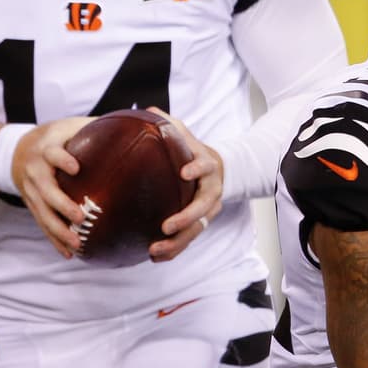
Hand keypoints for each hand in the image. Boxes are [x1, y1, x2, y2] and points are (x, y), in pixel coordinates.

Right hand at [12, 116, 93, 257]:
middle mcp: (35, 171)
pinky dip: (54, 240)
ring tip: (77, 244)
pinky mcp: (31, 205)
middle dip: (62, 205)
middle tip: (80, 217)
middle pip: (46, 190)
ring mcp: (31, 191)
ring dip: (59, 231)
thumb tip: (142, 119)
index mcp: (46, 148)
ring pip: (43, 213)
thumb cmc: (55, 137)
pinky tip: (69, 253)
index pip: (51, 154)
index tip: (76, 168)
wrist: (16, 151)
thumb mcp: (70, 126)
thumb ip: (97, 125)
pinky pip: (42, 225)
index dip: (62, 160)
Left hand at [147, 108, 220, 261]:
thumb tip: (148, 109)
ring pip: (197, 229)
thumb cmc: (193, 151)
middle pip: (203, 207)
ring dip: (178, 242)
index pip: (205, 166)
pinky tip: (154, 257)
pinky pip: (189, 240)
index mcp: (207, 166)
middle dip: (186, 218)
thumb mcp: (184, 134)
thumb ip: (169, 124)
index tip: (184, 172)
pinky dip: (174, 250)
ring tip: (155, 249)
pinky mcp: (201, 223)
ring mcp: (209, 209)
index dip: (197, 169)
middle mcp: (212, 190)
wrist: (219, 170)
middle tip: (166, 226)